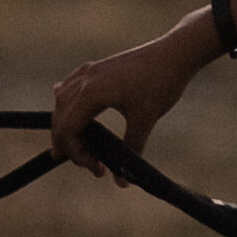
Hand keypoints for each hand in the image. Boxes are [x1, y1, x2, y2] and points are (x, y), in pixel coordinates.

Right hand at [50, 16, 215, 179]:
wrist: (176, 53)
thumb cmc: (160, 84)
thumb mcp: (145, 120)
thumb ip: (130, 151)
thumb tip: (121, 183)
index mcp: (91, 93)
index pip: (67, 130)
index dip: (77, 155)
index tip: (99, 170)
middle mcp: (84, 80)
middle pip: (61, 118)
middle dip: (70, 145)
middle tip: (91, 165)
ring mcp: (89, 72)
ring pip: (63, 103)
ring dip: (68, 126)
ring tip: (81, 147)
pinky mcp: (98, 68)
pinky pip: (72, 87)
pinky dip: (69, 104)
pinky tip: (69, 108)